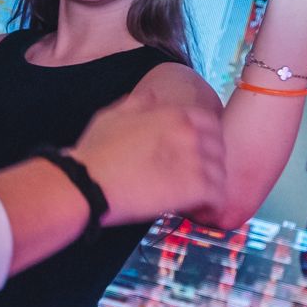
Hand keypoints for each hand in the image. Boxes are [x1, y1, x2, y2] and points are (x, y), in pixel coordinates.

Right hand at [71, 88, 224, 224]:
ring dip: (210, 187)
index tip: (198, 155)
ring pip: (221, 175)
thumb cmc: (94, 152)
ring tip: (196, 199)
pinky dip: (211, 206)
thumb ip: (138, 103)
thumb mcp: (112, 116)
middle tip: (197, 179)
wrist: (86, 184)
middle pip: (219, 149)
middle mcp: (189, 134)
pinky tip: (197, 211)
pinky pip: (218, 198)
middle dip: (210, 164)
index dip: (207, 140)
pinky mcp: (194, 189)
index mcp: (173, 114)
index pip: (211, 123)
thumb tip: (152, 96)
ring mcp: (194, 161)